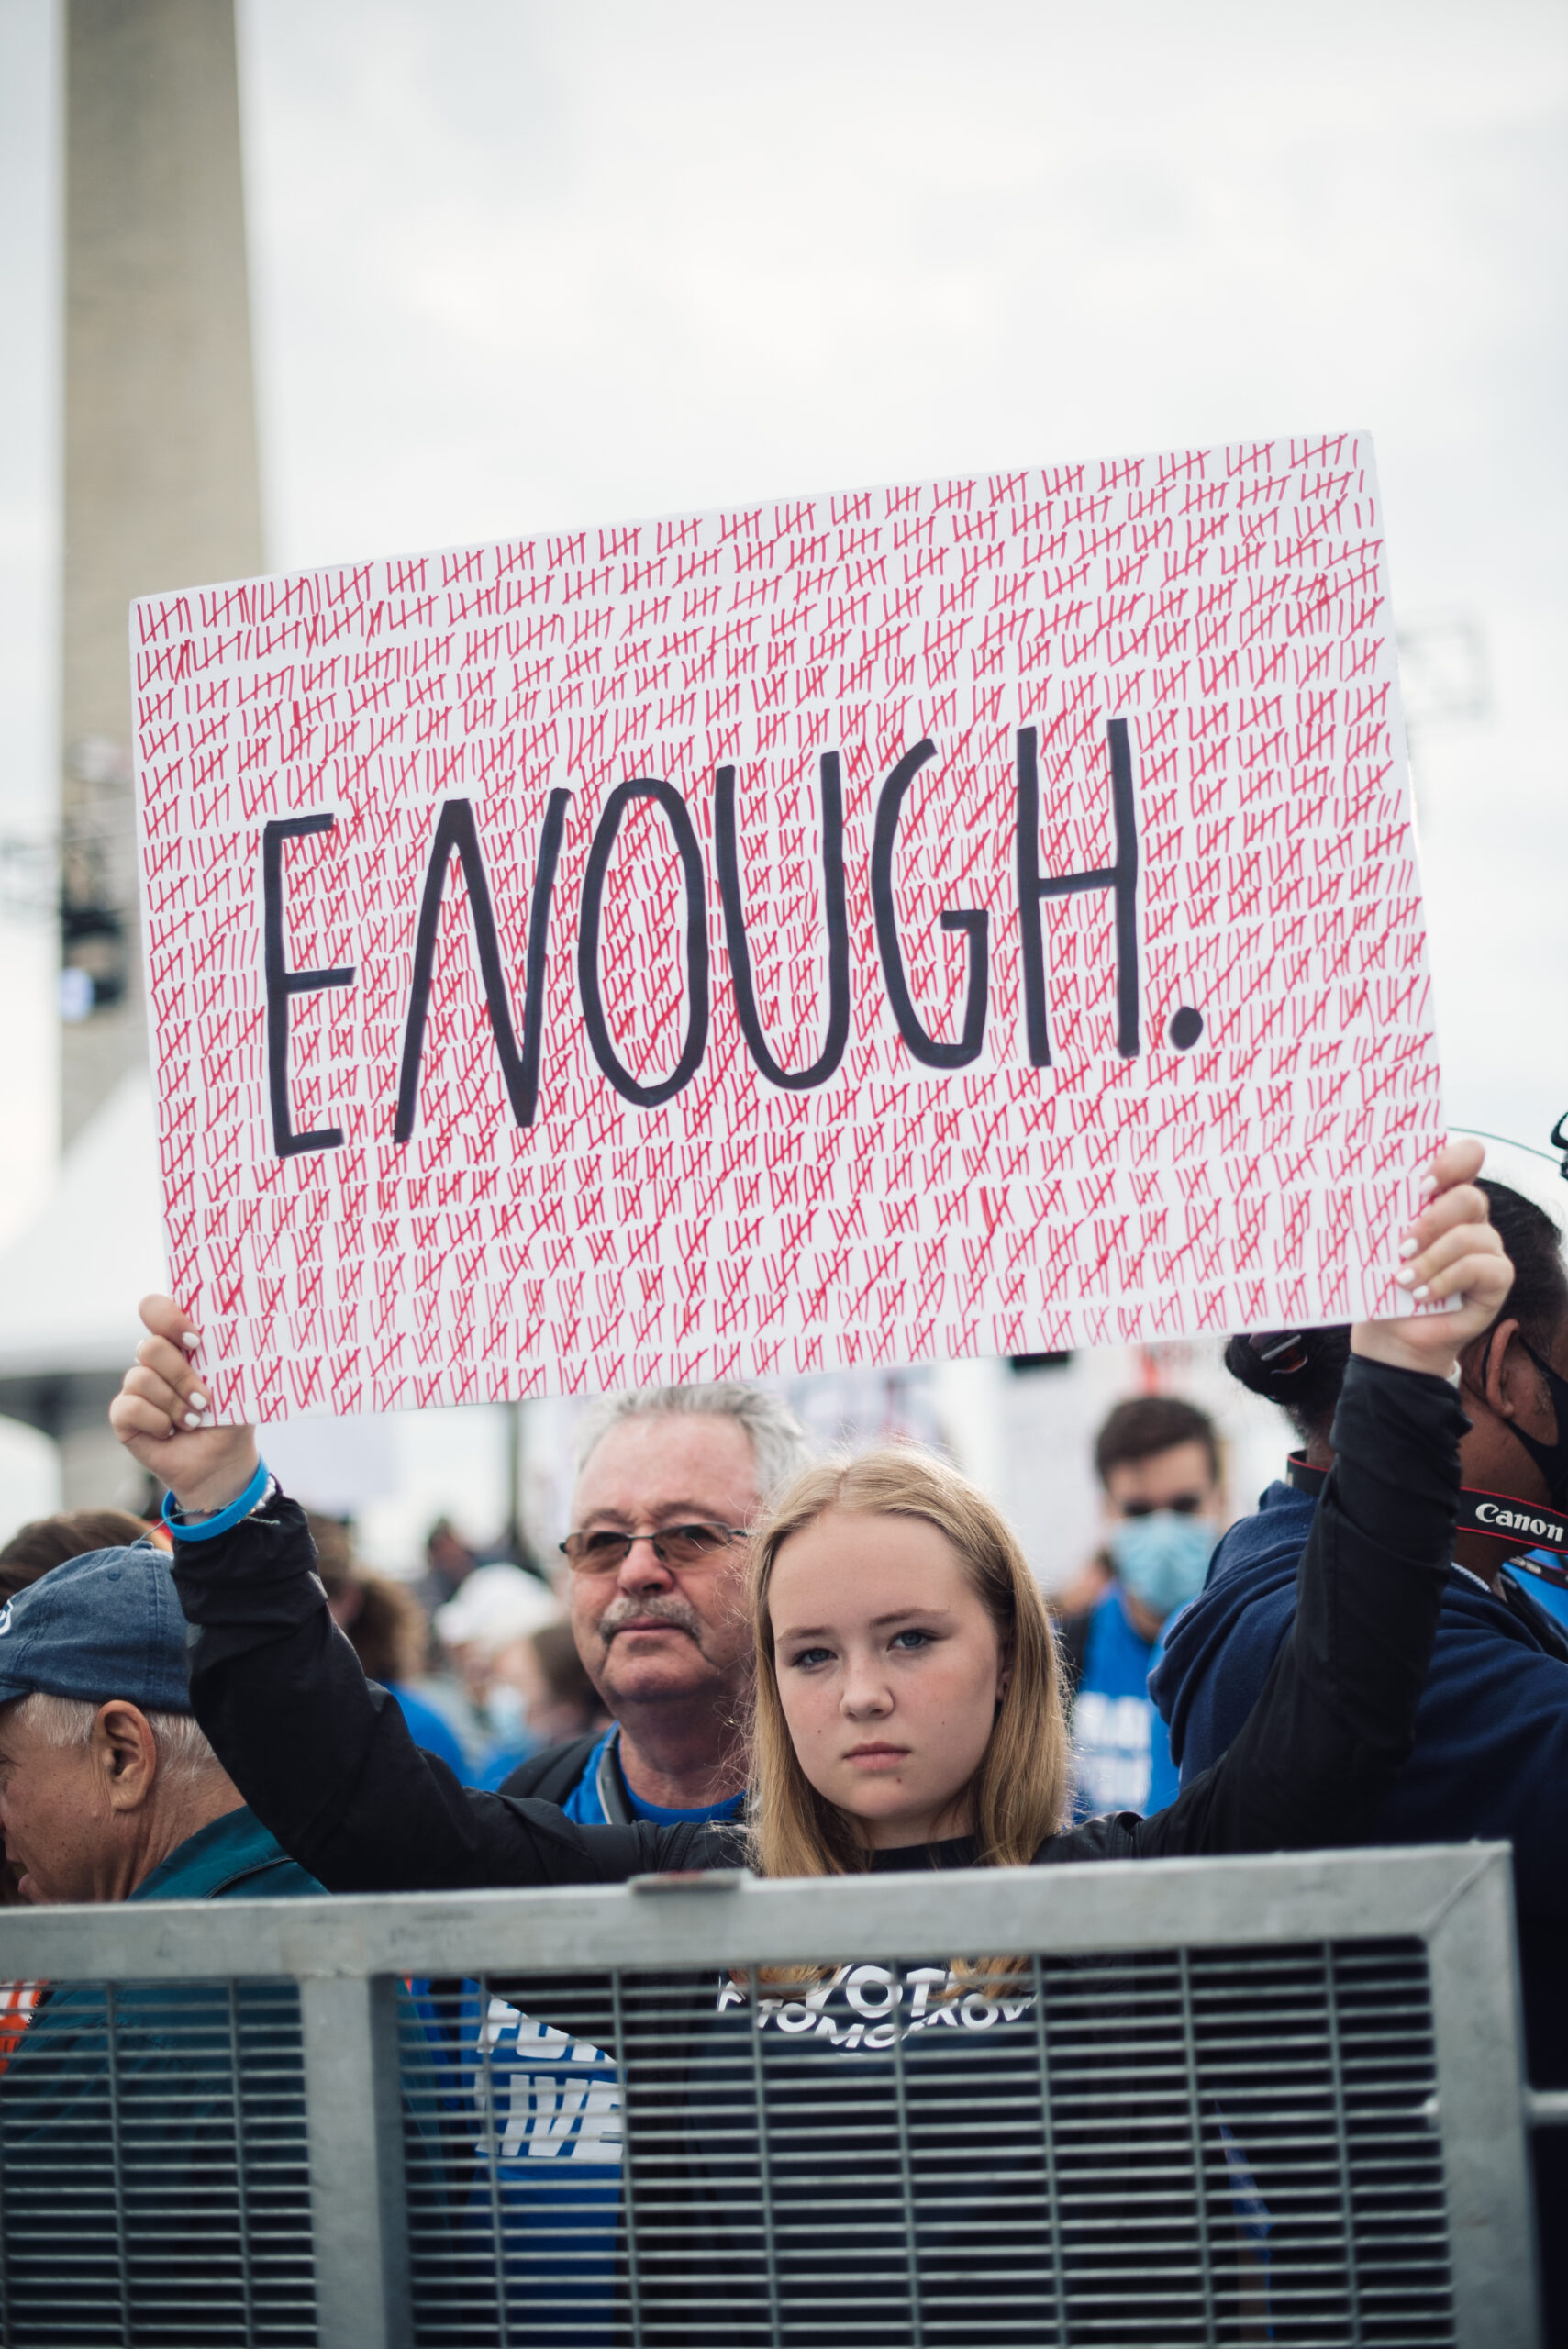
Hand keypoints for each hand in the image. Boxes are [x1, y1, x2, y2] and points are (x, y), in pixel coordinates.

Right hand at [109, 1295, 259, 1513]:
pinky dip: (156, 1421)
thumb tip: (246, 1332)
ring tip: (194, 1421)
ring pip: (140, 1378)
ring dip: (174, 1404)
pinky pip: (129, 1406)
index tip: (196, 1340)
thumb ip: (235, 1358)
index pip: (156, 1309)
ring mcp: (136, 1387)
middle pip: (150, 1347)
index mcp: (180, 1344)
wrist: (221, 1462)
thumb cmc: (230, 1417)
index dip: (169, 1317)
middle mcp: (154, 1361)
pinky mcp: (123, 1415)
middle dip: (181, 1375)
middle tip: (204, 1399)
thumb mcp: (240, 1386)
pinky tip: (170, 1431)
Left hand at [1352, 1138, 1508, 1379]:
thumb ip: (1376, 1214)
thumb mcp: (1373, 1244)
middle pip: (1470, 1197)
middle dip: (1433, 1220)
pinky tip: (1420, 1294)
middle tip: (1400, 1245)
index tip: (1420, 1185)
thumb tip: (1344, 1186)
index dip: (1451, 1162)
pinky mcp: (1497, 1278)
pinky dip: (1445, 1280)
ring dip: (1431, 1258)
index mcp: (1441, 1198)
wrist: (1389, 1334)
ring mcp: (1487, 1247)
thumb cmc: (1378, 1282)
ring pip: (1472, 1236)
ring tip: (1401, 1279)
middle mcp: (1469, 1217)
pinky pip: (1481, 1268)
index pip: (1466, 1158)